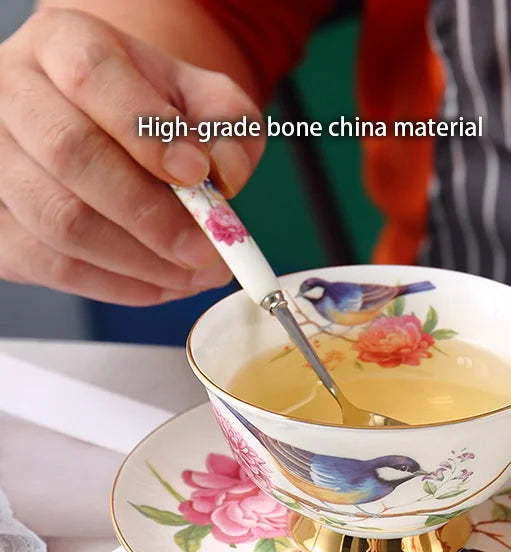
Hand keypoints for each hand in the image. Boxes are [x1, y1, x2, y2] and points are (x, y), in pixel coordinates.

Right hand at [0, 8, 264, 303]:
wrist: (115, 132)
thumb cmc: (160, 114)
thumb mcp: (206, 101)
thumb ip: (226, 126)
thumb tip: (223, 173)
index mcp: (64, 44)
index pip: (94, 77)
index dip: (146, 132)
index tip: (196, 174)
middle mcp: (15, 94)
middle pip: (69, 154)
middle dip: (149, 214)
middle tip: (207, 249)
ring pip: (59, 221)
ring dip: (141, 261)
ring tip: (197, 274)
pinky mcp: (0, 225)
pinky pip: (55, 267)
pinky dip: (120, 286)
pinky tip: (164, 284)